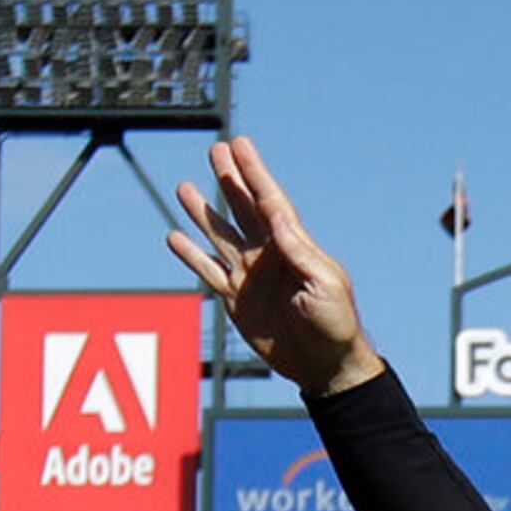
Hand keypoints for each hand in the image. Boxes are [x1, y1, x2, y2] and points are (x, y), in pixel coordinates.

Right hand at [169, 136, 382, 396]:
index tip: (240, 145)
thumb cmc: (336, 324)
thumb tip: (278, 220)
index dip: (254, 173)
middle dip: (230, 180)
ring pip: (220, 235)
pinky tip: (174, 236)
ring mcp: (250, 275)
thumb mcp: (326, 286)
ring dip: (203, 212)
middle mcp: (269, 255)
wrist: (325, 365)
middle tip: (216, 149)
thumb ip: (300, 253)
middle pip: (244, 209)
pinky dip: (190, 254)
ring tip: (184, 187)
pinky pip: (207, 270)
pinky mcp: (236, 298)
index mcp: (294, 247)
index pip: (270, 202)